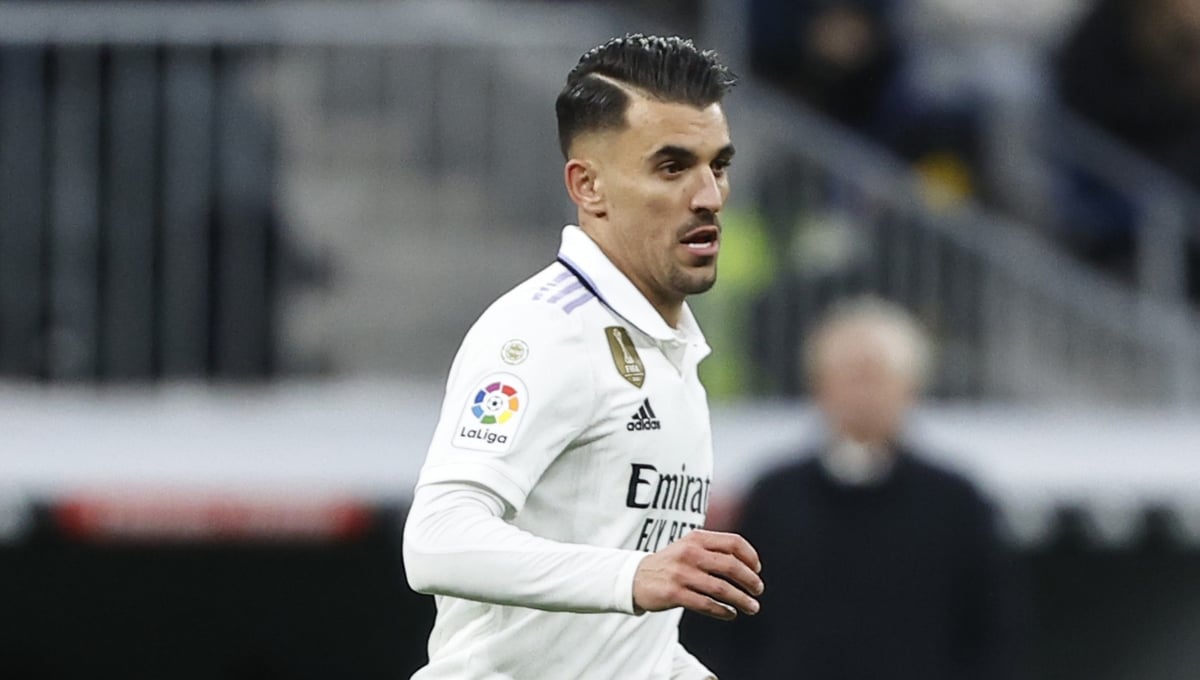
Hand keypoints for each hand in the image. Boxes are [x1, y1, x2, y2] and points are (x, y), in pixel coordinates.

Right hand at [632, 529, 762, 620]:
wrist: (636, 577)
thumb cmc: (670, 564)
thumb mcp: (688, 547)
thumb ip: (713, 550)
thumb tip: (748, 565)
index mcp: (696, 538)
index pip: (733, 543)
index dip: (750, 557)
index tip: (757, 569)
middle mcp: (690, 553)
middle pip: (731, 566)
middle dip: (750, 580)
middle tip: (758, 590)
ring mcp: (681, 574)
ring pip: (722, 589)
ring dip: (742, 600)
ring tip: (752, 607)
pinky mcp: (674, 594)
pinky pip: (706, 604)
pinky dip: (723, 611)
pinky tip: (731, 614)